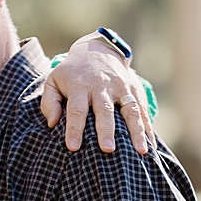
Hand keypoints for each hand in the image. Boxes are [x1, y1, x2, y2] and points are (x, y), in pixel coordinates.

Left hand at [39, 34, 151, 154]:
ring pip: (131, 110)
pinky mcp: (135, 89)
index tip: (73, 147)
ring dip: (137, 131)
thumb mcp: (54, 81)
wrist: (97, 50)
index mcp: (80, 84)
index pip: (77, 109)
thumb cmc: (72, 73)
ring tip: (141, 151)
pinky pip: (143, 110)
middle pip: (105, 109)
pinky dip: (148, 128)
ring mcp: (121, 87)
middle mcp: (102, 85)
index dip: (75, 128)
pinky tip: (151, 145)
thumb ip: (50, 102)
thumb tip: (52, 124)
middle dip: (106, 130)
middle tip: (108, 149)